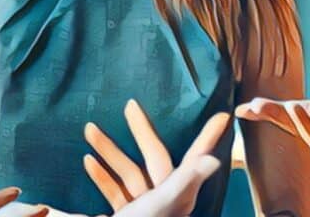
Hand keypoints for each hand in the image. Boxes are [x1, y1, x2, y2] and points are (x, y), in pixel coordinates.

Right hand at [82, 99, 229, 213]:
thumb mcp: (167, 202)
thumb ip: (187, 179)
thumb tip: (214, 161)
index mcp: (178, 193)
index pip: (196, 157)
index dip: (208, 138)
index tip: (223, 116)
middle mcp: (165, 199)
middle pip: (153, 156)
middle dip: (141, 130)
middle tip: (130, 104)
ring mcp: (145, 210)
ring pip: (128, 172)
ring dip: (108, 151)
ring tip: (88, 128)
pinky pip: (115, 193)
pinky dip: (101, 177)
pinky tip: (86, 161)